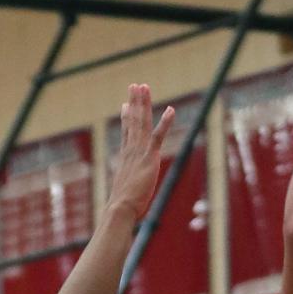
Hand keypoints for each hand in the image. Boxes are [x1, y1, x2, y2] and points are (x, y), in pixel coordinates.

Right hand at [108, 84, 174, 220]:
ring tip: (144, 87)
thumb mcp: (125, 193)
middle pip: (133, 121)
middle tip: (135, 86)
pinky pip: (158, 135)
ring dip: (144, 103)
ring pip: (142, 122)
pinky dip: (165, 122)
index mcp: (125, 157)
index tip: (126, 104)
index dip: (127, 117)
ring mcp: (139, 152)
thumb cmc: (122, 207)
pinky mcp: (150, 157)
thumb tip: (121, 198)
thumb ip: (126, 189)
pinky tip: (170, 109)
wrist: (121, 207)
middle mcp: (131, 150)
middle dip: (135, 102)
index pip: (126, 133)